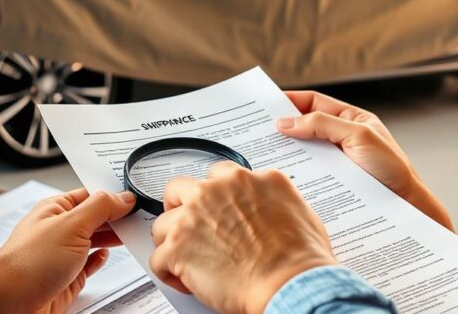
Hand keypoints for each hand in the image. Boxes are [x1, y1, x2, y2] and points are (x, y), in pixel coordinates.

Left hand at [0, 188, 135, 313]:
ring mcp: (63, 254)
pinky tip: (106, 254)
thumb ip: (100, 208)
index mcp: (57, 208)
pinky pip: (89, 263)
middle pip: (96, 217)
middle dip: (117, 216)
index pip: (91, 194)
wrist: (10, 302)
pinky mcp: (68, 277)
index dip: (113, 194)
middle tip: (141, 215)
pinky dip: (100, 259)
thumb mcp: (71, 225)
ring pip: (95, 240)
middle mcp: (60, 229)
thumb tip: (123, 197)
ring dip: (113, 237)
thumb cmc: (28, 262)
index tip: (136, 196)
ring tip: (133, 232)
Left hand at [150, 162, 336, 313]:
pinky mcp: (178, 246)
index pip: (218, 174)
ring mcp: (193, 216)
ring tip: (187, 261)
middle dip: (179, 207)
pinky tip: (184, 281)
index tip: (213, 207)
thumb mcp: (297, 208)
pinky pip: (158, 259)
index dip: (213, 194)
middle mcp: (215, 191)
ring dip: (171, 242)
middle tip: (187, 227)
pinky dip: (168, 272)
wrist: (290, 283)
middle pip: (179, 188)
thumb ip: (271, 197)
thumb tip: (267, 207)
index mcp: (245, 180)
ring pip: (162, 224)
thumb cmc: (299, 257)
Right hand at [278, 91, 453, 230]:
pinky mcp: (334, 182)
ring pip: (305, 151)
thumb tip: (286, 122)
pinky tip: (283, 175)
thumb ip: (322, 124)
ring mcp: (337, 161)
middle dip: (283, 127)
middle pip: (306, 126)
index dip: (290, 100)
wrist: (408, 206)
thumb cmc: (392, 169)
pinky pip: (311, 172)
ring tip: (265, 153)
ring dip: (288, 151)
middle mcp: (342, 138)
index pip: (314, 103)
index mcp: (351, 119)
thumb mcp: (358, 136)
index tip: (266, 103)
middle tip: (257, 129)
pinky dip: (296, 171)